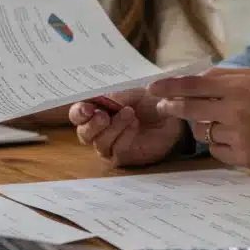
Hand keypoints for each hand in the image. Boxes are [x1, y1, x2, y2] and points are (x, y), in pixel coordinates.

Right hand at [69, 88, 183, 166]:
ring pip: (100, 142)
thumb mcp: (135, 93)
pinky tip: (135, 125)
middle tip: (104, 116)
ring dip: (114, 127)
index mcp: (96, 111)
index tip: (88, 108)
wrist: (171, 118)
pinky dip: (124, 136)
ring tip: (130, 113)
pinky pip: (116, 150)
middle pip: (83, 133)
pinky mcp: (122, 157)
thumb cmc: (150, 103)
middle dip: (92, 124)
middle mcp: (98, 130)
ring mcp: (109, 145)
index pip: (78, 115)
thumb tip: (106, 99)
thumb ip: (119, 95)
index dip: (79, 112)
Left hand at [149, 68, 249, 168]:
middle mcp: (234, 112)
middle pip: (188, 110)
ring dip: (203, 126)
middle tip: (164, 106)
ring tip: (221, 122)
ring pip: (201, 132)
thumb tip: (191, 78)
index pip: (192, 86)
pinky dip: (217, 143)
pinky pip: (214, 150)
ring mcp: (237, 136)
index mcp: (237, 88)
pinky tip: (234, 137)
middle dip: (171, 107)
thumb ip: (222, 76)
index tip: (153, 88)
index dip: (169, 87)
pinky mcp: (241, 156)